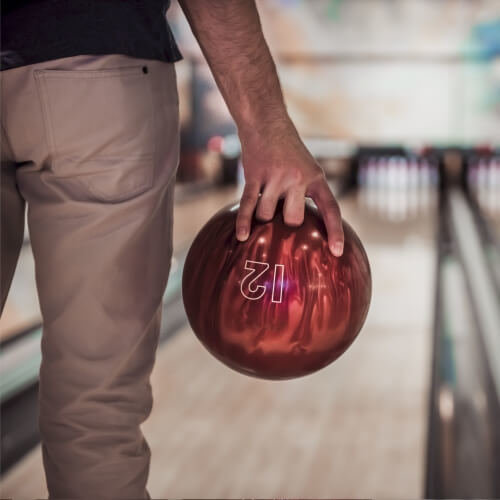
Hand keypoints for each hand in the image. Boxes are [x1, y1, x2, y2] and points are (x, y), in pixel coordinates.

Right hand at [235, 121, 343, 256]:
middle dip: (286, 221)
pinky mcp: (255, 176)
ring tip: (264, 196)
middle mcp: (298, 178)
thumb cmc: (287, 151)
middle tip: (281, 207)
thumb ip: (308, 193)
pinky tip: (241, 236)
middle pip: (293, 219)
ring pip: (267, 215)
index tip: (337, 252)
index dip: (335, 231)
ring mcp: (276, 177)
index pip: (331, 208)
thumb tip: (302, 226)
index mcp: (316, 178)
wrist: (266, 123)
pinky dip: (244, 222)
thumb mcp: (307, 168)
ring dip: (263, 214)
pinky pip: (249, 205)